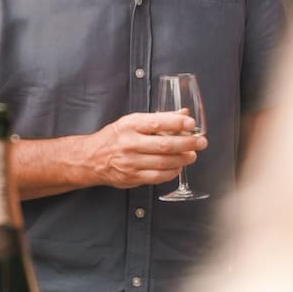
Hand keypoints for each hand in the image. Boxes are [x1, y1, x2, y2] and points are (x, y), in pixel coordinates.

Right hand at [86, 111, 205, 189]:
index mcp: (129, 125)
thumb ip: (158, 118)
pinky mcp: (132, 177)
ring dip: (182, 159)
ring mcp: (130, 162)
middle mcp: (129, 143)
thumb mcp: (132, 121)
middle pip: (164, 145)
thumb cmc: (114, 138)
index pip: (156, 122)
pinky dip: (171, 172)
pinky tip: (178, 167)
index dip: (176, 122)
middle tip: (201, 142)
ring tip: (192, 155)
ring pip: (163, 162)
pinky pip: (157, 177)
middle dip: (187, 143)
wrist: (91, 159)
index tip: (191, 122)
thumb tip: (184, 114)